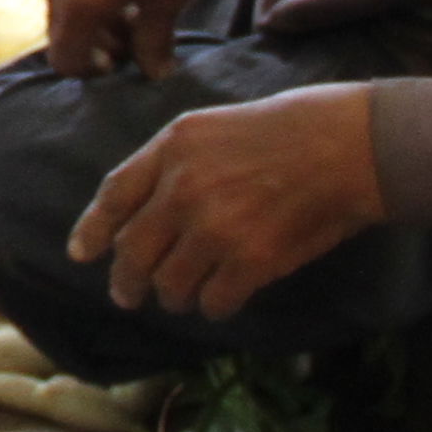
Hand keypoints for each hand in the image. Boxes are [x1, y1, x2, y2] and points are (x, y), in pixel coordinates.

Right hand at [41, 0, 191, 79]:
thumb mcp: (165, 1)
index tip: (120, 63)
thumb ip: (154, 43)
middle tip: (133, 39)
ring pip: (64, 7)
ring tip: (131, 9)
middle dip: (94, 44)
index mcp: (78, 6)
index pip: (64, 60)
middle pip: (63, 34)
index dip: (90, 71)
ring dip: (91, 18)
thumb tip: (155, 74)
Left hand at [67, 85, 386, 320]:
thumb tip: (142, 211)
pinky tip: (223, 300)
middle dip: (127, 281)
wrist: (350, 146)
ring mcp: (214, 227)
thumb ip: (174, 162)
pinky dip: (213, 306)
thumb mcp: (215, 125)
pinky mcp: (249, 261)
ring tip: (182, 298)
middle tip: (128, 296)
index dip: (94, 230)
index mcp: (173, 147)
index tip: (82, 254)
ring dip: (173, 298)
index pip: (114, 195)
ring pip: (169, 285)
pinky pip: (212, 302)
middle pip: (133, 251)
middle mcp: (184, 188)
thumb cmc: (290, 129)